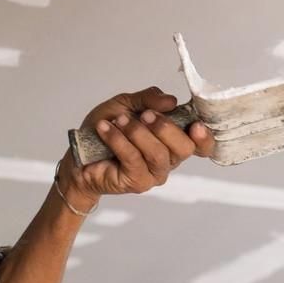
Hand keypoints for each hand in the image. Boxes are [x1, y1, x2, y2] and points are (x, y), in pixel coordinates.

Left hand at [57, 87, 213, 209]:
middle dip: (166, 128)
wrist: (78, 155)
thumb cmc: (107, 128)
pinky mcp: (137, 182)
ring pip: (159, 154)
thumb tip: (171, 101)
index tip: (196, 125)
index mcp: (174, 139)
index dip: (205, 137)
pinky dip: (119, 140)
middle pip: (184, 148)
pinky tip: (106, 129)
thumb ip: (149, 100)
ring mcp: (155, 173)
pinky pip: (134, 159)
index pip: (202, 144)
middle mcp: (170, 158)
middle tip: (146, 115)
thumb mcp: (127, 104)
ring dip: (138, 132)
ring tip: (119, 120)